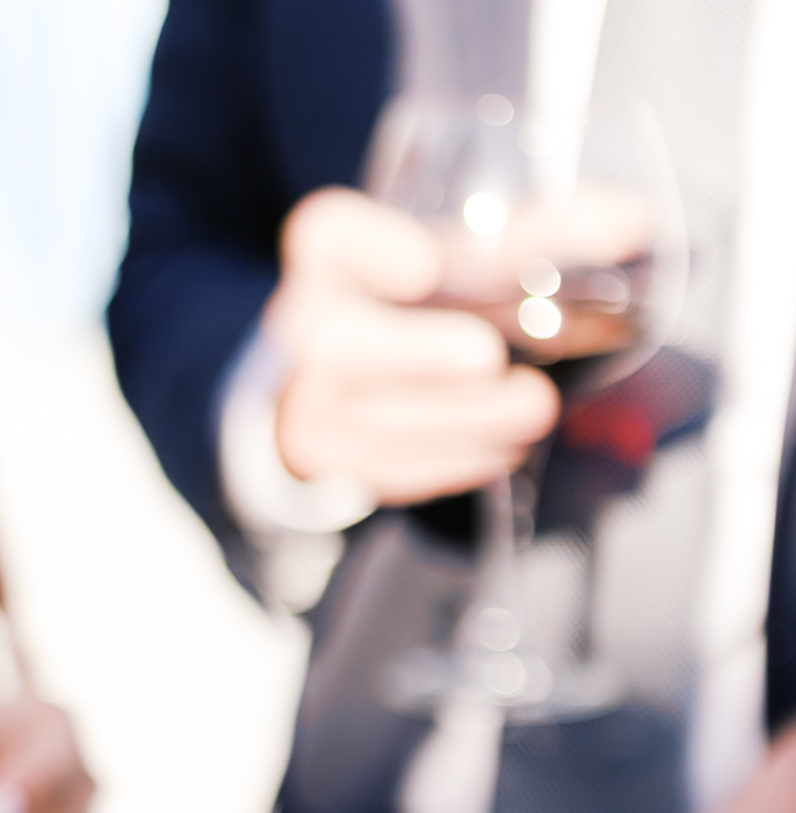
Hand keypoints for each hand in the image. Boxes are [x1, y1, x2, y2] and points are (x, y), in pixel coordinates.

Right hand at [270, 189, 559, 503]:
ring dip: (456, 419)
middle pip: (336, 340)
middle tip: (485, 359)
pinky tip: (500, 450)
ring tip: (532, 410)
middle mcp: (295, 327)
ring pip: (364, 417)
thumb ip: (540, 238)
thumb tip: (636, 222)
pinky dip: (447, 463)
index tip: (421, 263)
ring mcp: (301, 403)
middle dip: (417, 354)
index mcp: (325, 253)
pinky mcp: (322, 468)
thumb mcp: (461, 260)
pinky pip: (378, 471)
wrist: (335, 388)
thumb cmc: (414, 310)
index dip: (367, 250)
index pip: (328, 236)